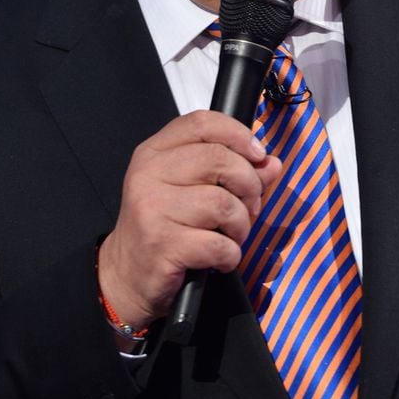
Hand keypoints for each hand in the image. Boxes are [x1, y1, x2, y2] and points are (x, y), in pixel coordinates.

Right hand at [97, 110, 280, 331]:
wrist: (127, 275)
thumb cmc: (162, 228)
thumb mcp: (192, 190)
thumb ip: (233, 172)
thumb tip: (271, 164)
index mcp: (154, 152)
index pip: (202, 122)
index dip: (239, 135)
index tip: (257, 155)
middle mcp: (149, 174)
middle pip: (219, 160)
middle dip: (248, 186)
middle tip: (248, 207)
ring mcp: (152, 208)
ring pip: (223, 204)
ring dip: (240, 226)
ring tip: (231, 236)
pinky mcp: (162, 244)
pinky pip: (219, 244)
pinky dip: (230, 255)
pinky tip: (220, 258)